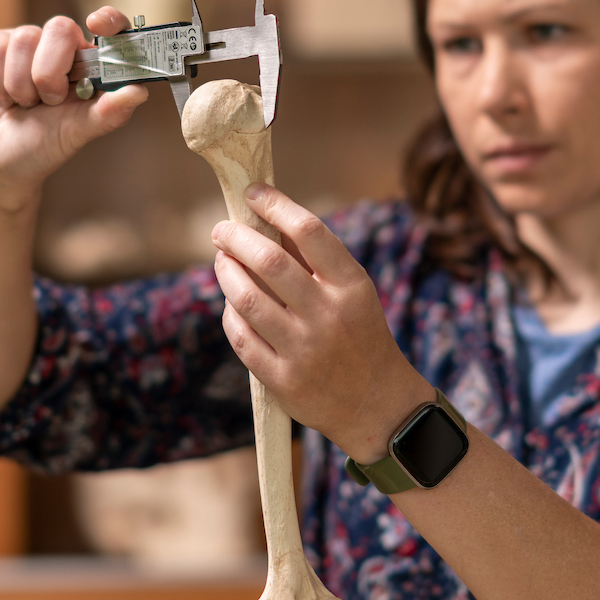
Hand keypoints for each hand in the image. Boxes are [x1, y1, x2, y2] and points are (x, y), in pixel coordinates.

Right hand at [0, 7, 148, 210]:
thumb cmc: (41, 147)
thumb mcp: (77, 133)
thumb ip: (108, 113)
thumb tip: (139, 93)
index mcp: (88, 66)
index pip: (110, 27)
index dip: (109, 19)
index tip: (97, 25)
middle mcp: (59, 50)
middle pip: (60, 27)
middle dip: (50, 72)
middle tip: (49, 101)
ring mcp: (24, 46)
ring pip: (23, 39)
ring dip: (21, 85)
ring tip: (24, 105)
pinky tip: (1, 99)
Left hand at [212, 185, 434, 462]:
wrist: (377, 405)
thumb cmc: (359, 337)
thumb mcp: (354, 295)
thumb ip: (314, 262)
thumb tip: (267, 219)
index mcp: (351, 286)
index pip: (309, 231)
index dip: (276, 205)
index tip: (254, 194)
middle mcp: (329, 315)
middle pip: (269, 261)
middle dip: (236, 238)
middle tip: (222, 230)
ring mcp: (304, 350)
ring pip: (247, 299)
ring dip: (227, 272)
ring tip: (223, 262)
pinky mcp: (283, 380)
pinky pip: (241, 337)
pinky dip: (231, 314)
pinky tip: (232, 304)